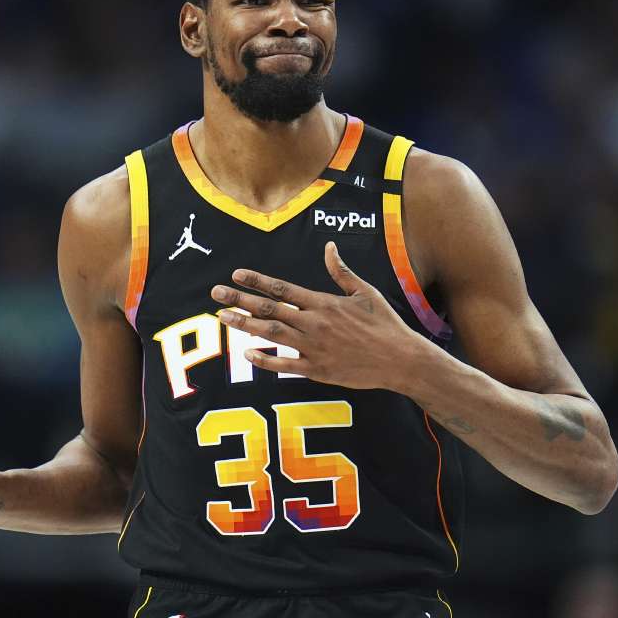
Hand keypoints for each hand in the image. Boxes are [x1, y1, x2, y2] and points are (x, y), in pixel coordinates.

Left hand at [210, 242, 428, 390]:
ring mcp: (314, 348)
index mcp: (324, 303)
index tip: (235, 275)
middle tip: (216, 294)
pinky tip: (247, 354)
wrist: (401, 359)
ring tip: (223, 317)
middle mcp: (315, 323)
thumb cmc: (385, 324)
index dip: (257, 281)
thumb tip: (328, 247)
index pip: (282, 288)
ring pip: (272, 334)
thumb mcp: (365, 292)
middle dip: (240, 300)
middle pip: (270, 309)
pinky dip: (265, 360)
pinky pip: (285, 365)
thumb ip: (341, 272)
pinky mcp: (318, 370)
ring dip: (245, 325)